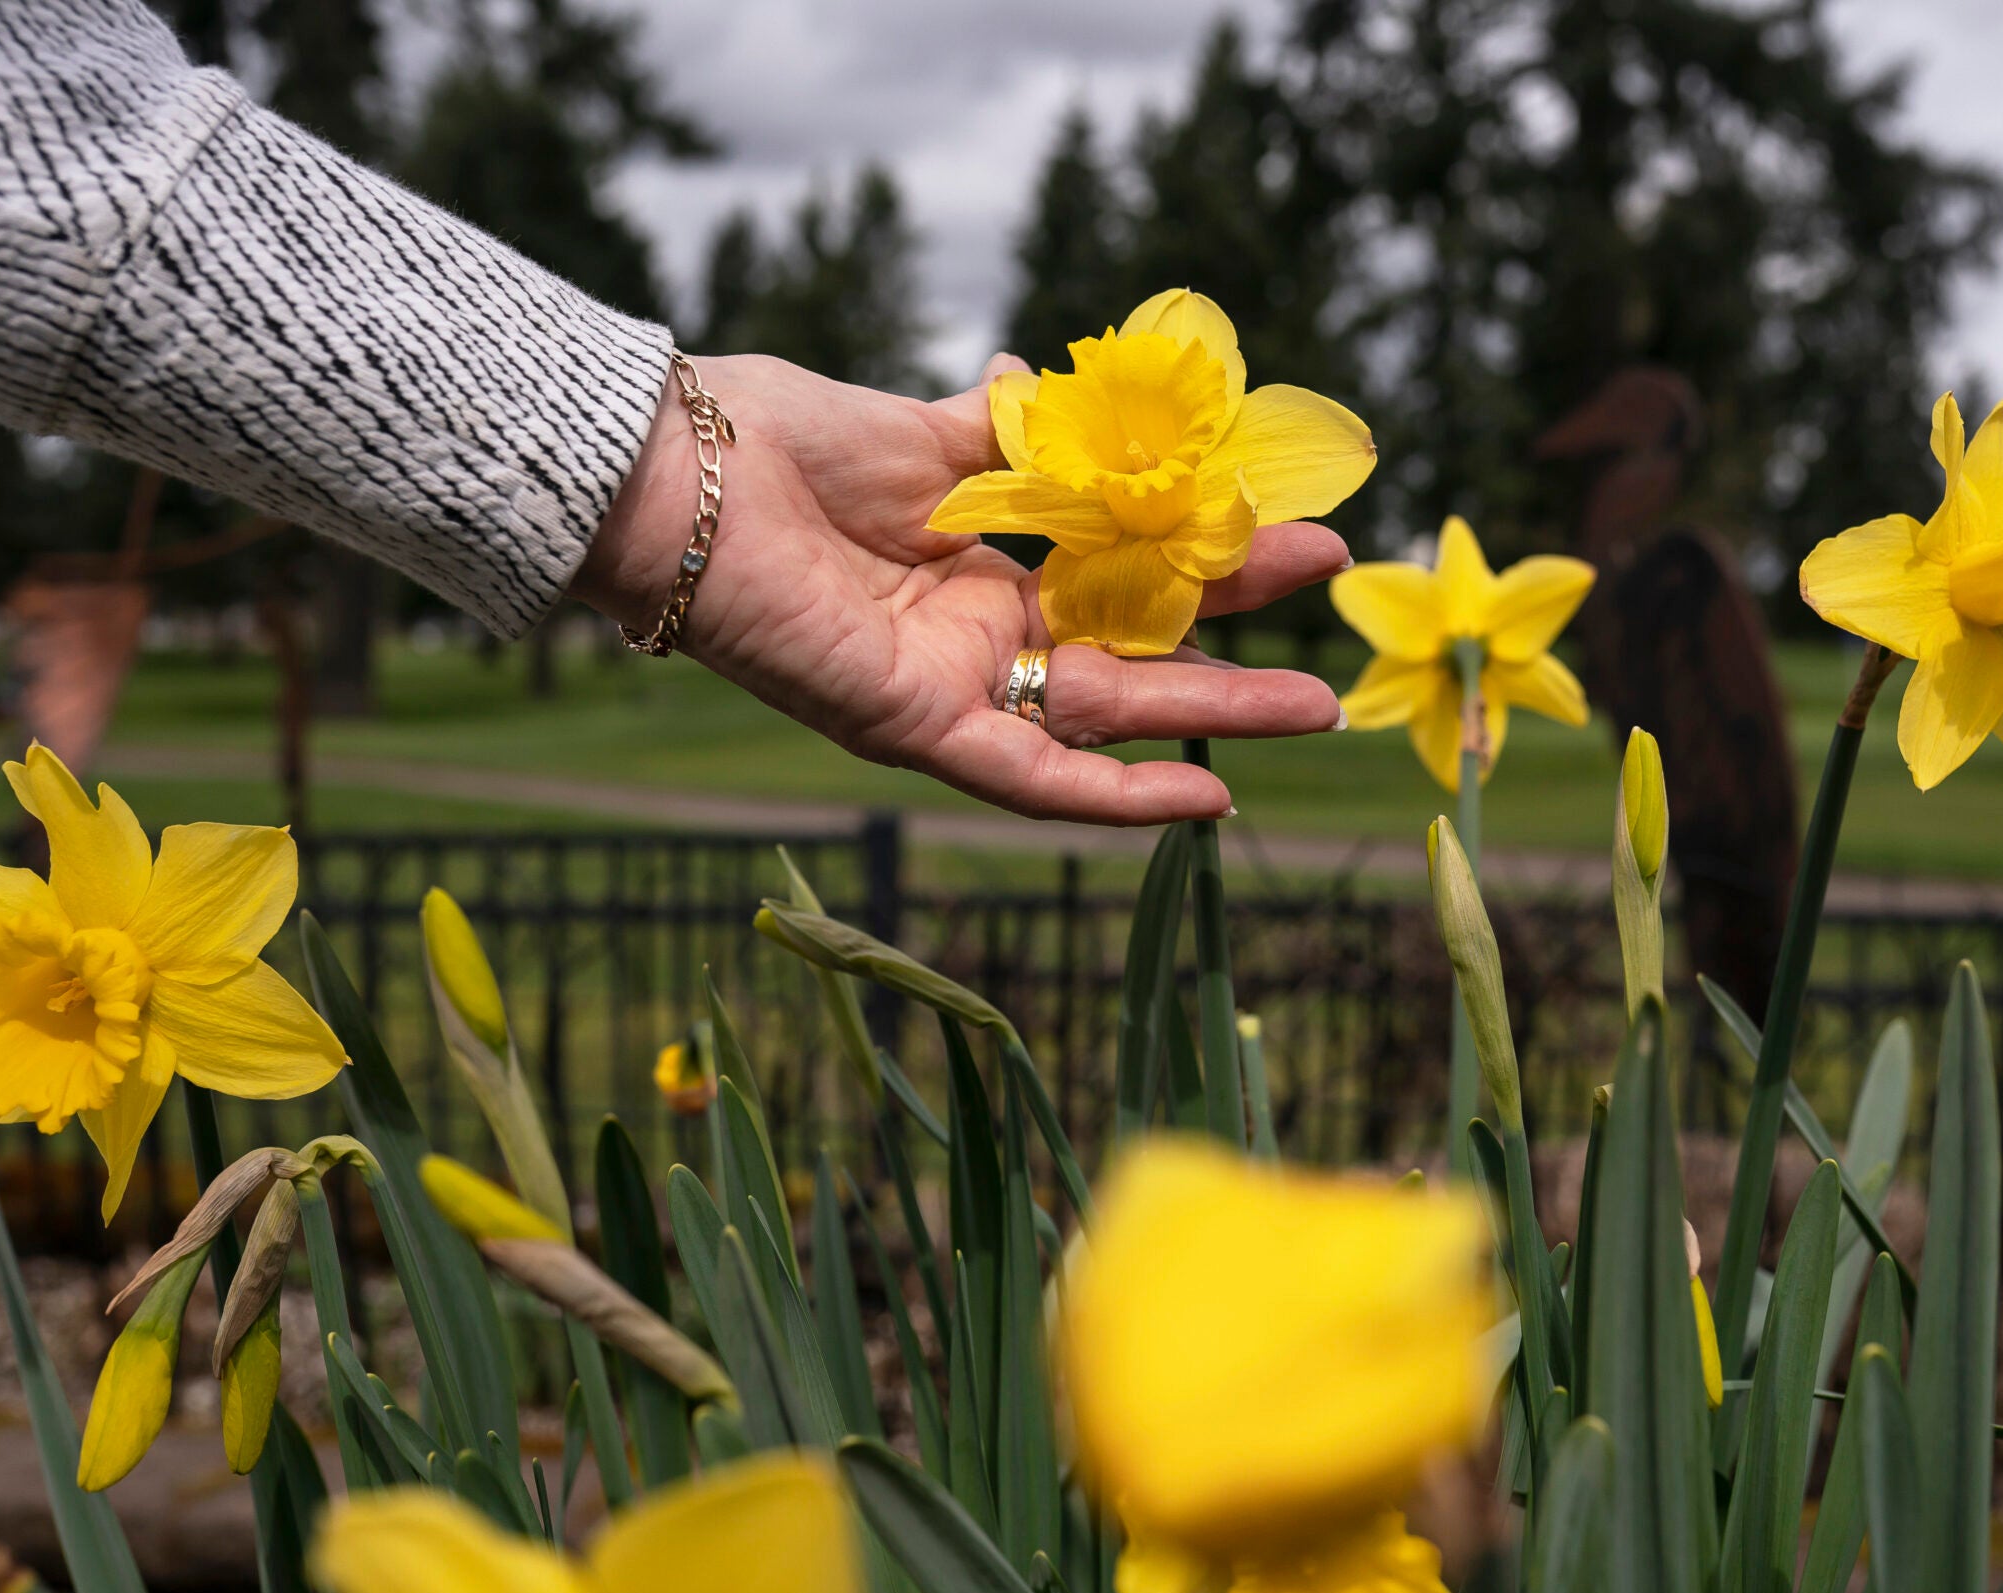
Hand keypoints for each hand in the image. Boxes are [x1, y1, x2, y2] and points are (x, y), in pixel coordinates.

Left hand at [571, 353, 1348, 823]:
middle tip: (1336, 599)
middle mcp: (976, 642)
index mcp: (978, 572)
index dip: (1203, 554)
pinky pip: (1031, 779)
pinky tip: (1207, 799)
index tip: (1290, 517)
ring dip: (1210, 720)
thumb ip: (994, 435)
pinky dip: (1118, 796)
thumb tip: (1041, 384)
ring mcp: (951, 690)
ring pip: (1104, 720)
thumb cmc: (767, 444)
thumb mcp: (913, 435)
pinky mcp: (914, 726)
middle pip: (1131, 650)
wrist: (666, 474)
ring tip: (1314, 706)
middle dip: (1235, 635)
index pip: (1118, 574)